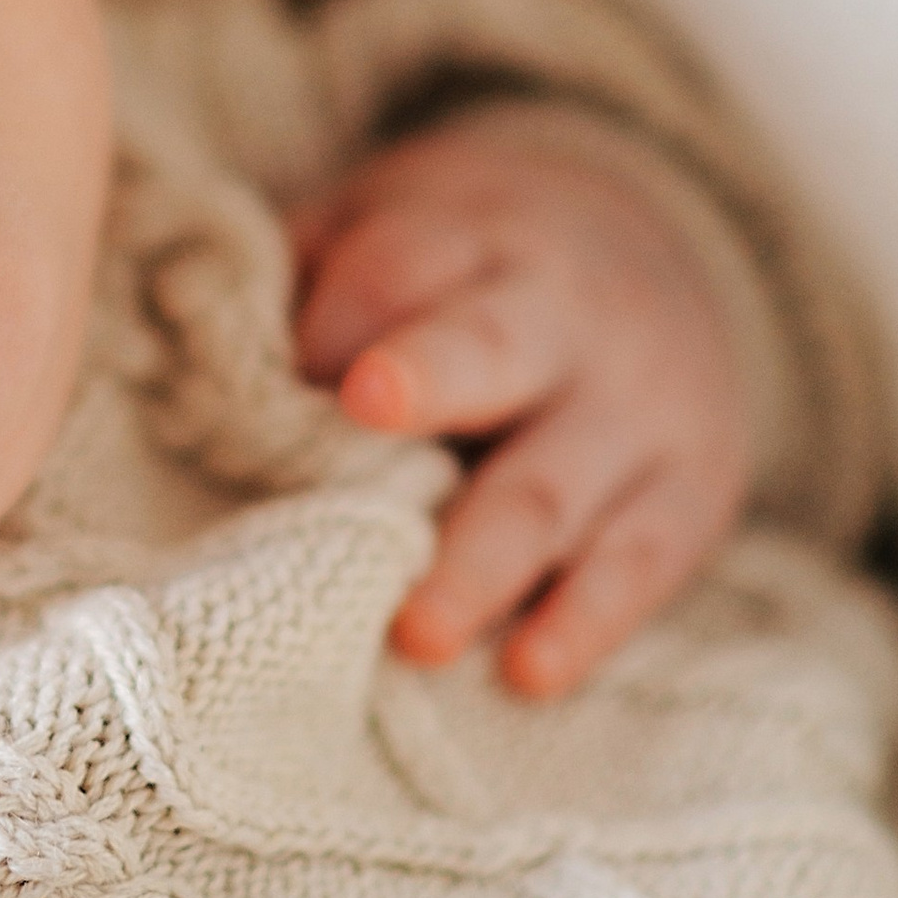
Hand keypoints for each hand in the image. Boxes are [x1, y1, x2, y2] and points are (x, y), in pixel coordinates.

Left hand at [293, 101, 755, 696]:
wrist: (668, 238)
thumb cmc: (470, 264)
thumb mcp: (396, 226)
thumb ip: (306, 279)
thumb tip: (206, 364)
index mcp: (473, 235)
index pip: (399, 266)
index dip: (340, 317)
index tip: (290, 373)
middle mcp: (565, 312)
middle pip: (491, 345)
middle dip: (431, 379)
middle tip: (363, 415)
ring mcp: (636, 406)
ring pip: (555, 483)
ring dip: (483, 560)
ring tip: (418, 633)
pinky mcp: (690, 490)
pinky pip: (641, 562)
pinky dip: (588, 620)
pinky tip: (529, 671)